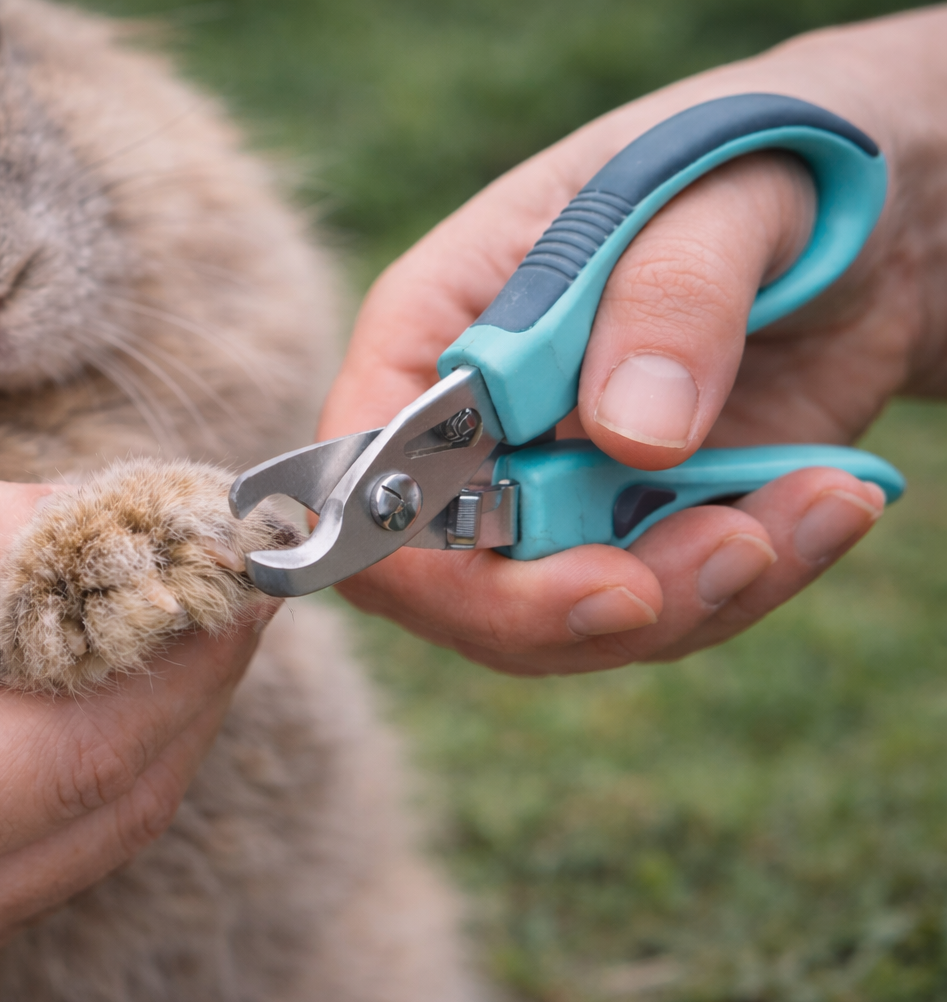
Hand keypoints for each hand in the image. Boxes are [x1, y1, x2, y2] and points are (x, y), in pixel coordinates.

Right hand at [0, 480, 273, 1001]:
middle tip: (229, 570)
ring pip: (103, 831)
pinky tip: (107, 684)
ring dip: (161, 717)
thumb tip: (84, 522)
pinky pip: (58, 854)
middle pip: (114, 797)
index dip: (180, 645)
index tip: (234, 552)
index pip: (78, 744)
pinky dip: (104, 762)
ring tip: (184, 610)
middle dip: (193, 675)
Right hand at [321, 8, 946, 672]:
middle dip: (591, 607)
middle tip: (736, 552)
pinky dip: (753, 582)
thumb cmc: (744, 159)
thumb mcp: (714, 191)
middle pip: (454, 585)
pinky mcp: (638, 530)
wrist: (856, 207)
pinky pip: (662, 610)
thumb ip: (668, 296)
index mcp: (432, 329)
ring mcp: (553, 492)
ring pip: (566, 621)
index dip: (436, 559)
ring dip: (697, 595)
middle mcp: (471, 430)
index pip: (365, 479)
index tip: (594, 579)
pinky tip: (831, 502)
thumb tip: (633, 440)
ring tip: (820, 501)